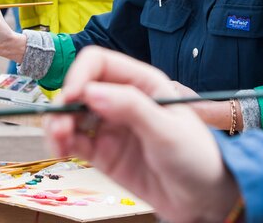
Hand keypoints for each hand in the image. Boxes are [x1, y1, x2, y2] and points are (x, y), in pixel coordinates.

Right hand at [44, 48, 239, 222]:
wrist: (204, 198)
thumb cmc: (197, 156)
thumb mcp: (167, 130)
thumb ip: (131, 108)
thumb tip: (92, 92)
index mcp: (141, 83)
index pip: (99, 63)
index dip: (80, 75)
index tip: (72, 97)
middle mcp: (122, 100)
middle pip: (79, 88)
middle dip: (64, 104)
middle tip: (60, 126)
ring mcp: (111, 126)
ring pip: (72, 115)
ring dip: (58, 124)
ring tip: (58, 141)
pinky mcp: (103, 152)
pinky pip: (74, 141)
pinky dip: (61, 143)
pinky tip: (61, 149)